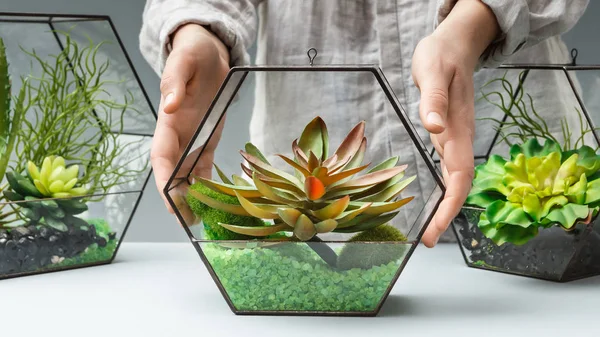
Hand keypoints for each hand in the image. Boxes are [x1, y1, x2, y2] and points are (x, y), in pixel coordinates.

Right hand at [151, 23, 229, 222]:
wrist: (207, 51)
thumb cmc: (192, 53)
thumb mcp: (183, 61)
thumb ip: (174, 83)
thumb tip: (169, 106)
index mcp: (168, 121)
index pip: (161, 155)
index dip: (164, 176)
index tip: (168, 196)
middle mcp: (178, 135)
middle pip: (173, 172)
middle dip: (176, 197)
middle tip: (186, 220)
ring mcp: (192, 140)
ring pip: (188, 174)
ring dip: (192, 197)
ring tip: (201, 220)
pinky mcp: (208, 140)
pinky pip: (206, 167)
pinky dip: (208, 184)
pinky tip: (214, 201)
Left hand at [411, 0, 498, 246]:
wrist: (455, 44)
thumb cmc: (442, 56)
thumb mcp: (433, 72)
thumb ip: (432, 100)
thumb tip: (434, 128)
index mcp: (457, 128)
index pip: (460, 175)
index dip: (451, 203)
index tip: (437, 226)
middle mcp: (459, 137)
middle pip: (458, 184)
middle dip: (445, 214)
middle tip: (428, 239)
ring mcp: (454, 136)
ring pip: (453, 178)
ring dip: (443, 204)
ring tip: (427, 228)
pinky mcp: (447, 132)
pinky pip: (446, 167)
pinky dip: (439, 187)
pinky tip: (429, 197)